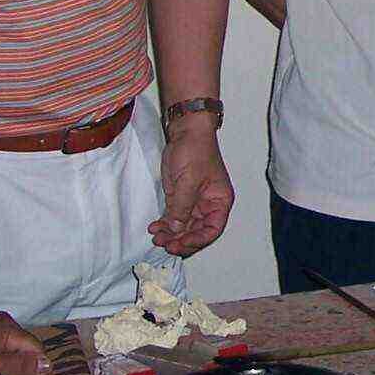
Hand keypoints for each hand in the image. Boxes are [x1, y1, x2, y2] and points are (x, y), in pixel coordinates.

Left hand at [0, 312, 49, 374]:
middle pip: (25, 345)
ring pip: (12, 342)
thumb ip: (18, 365)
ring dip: (6, 356)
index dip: (30, 365)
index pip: (36, 348)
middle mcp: (5, 321)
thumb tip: (47, 365)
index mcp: (8, 331)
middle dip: (17, 361)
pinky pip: (0, 339)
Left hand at [152, 120, 233, 253]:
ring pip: (184, 227)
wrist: (186, 131)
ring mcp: (194, 202)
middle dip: (181, 240)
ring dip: (170, 234)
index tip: (180, 244)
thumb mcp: (189, 181)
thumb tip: (176, 229)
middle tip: (165, 244)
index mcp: (220, 201)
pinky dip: (165, 225)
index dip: (198, 240)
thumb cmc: (196, 150)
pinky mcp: (180, 197)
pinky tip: (154, 227)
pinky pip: (173, 218)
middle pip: (197, 232)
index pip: (213, 229)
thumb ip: (182, 207)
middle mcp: (208, 204)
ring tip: (156, 236)